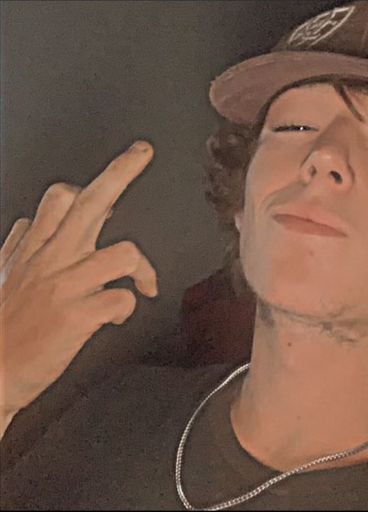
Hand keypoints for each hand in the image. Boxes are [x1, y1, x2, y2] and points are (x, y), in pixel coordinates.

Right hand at [0, 140, 157, 419]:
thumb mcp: (4, 274)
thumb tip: (33, 221)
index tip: (117, 172)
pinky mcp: (76, 317)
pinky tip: (117, 317)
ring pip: (123, 252)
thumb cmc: (1, 325)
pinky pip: (123, 299)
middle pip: (91, 202)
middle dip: (121, 171)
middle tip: (142, 153)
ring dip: (141, 269)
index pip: (61, 197)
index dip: (91, 182)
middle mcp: (53, 260)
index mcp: (37, 249)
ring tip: (143, 284)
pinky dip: (128, 308)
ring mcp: (66, 287)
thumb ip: (22, 245)